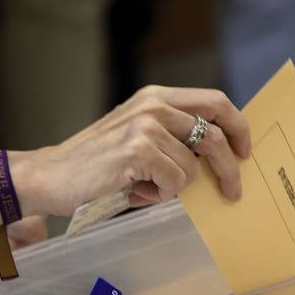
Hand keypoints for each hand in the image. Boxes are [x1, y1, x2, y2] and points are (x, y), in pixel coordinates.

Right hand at [16, 86, 250, 216]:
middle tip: (232, 191)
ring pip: (192, 169)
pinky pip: (174, 184)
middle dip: (229, 167)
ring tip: (144, 190)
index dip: (237, 127)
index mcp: (156, 97)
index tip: (244, 151)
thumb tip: (218, 157)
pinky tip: (133, 193)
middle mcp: (154, 105)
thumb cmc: (96, 164)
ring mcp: (146, 126)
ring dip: (173, 190)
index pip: (215, 101)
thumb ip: (172, 137)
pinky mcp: (138, 151)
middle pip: (215, 134)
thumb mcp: (137, 136)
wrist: (50, 176)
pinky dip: (158, 197)